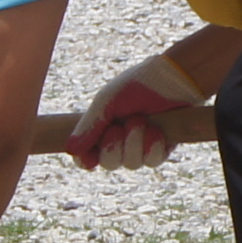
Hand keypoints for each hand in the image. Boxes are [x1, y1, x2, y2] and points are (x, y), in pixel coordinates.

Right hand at [68, 51, 205, 169]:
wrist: (171, 78)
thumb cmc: (136, 85)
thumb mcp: (106, 102)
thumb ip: (90, 126)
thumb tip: (70, 150)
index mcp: (103, 130)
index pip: (88, 157)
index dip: (86, 161)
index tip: (88, 159)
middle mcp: (121, 142)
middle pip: (109, 164)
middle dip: (113, 147)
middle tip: (119, 126)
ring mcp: (141, 147)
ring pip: (131, 164)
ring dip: (134, 143)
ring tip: (140, 119)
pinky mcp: (162, 148)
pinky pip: (152, 162)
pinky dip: (151, 146)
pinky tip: (155, 130)